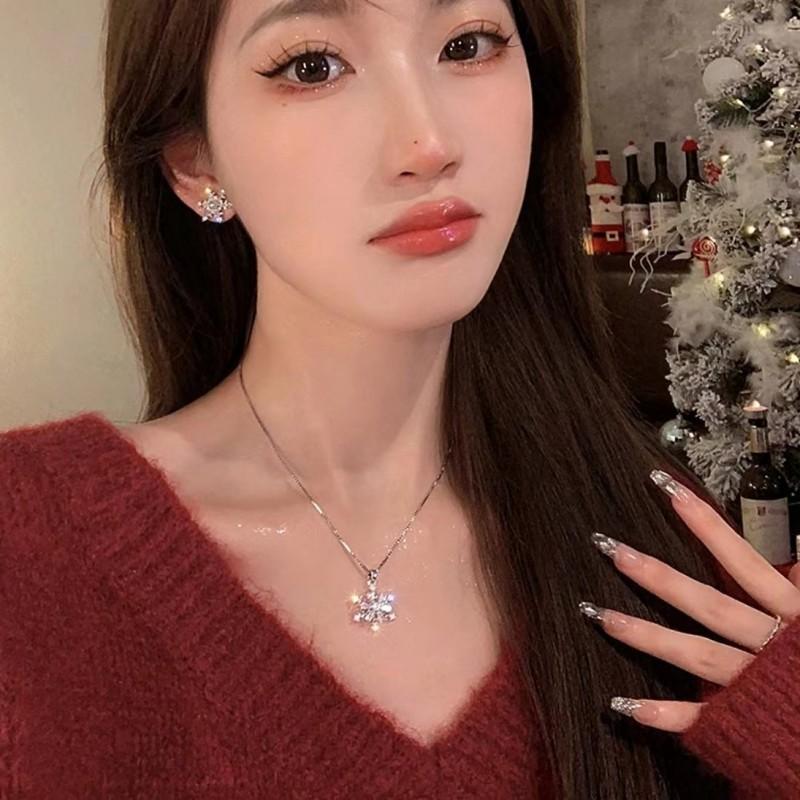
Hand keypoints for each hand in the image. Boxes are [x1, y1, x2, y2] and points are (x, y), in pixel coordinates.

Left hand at [579, 468, 799, 732]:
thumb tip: (796, 539)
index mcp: (796, 616)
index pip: (744, 562)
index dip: (706, 525)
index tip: (666, 488)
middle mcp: (772, 647)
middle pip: (707, 605)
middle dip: (656, 576)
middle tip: (608, 547)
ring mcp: (756, 687)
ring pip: (696, 655)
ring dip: (645, 635)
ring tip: (597, 614)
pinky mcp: (749, 724)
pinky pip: (703, 719)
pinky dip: (665, 715)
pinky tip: (623, 704)